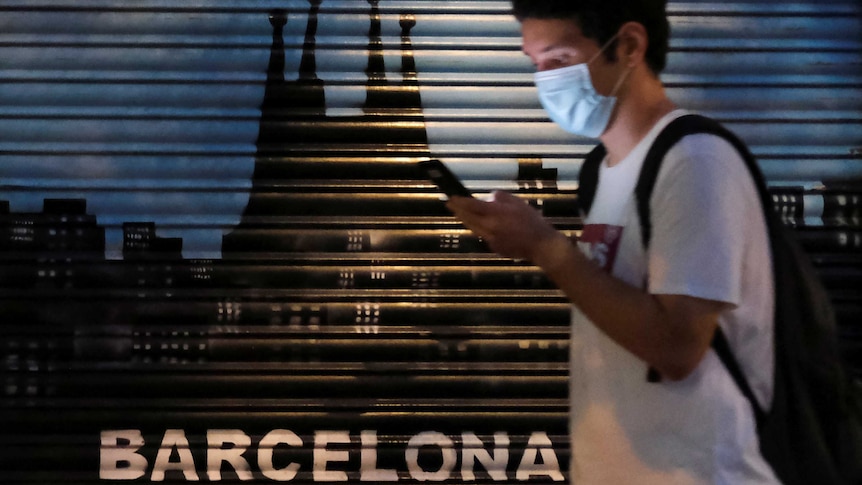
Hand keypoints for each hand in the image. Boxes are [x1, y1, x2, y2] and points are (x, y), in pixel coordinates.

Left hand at [446, 191, 560, 260]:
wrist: (540, 245)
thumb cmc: (531, 221)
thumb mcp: (517, 202)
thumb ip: (500, 198)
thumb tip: (489, 198)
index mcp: (495, 214)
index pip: (472, 206)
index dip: (459, 201)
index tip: (451, 197)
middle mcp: (489, 227)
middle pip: (468, 218)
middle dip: (457, 210)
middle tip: (449, 203)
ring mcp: (490, 239)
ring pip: (473, 228)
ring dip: (466, 219)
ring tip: (460, 212)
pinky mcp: (494, 247)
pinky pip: (483, 235)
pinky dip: (480, 228)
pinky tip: (481, 224)